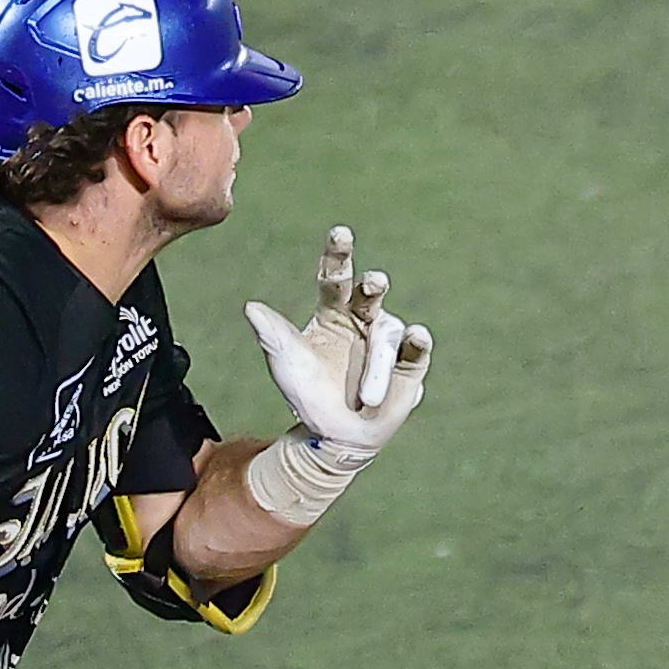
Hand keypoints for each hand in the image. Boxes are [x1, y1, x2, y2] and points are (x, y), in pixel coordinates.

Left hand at [242, 225, 432, 450]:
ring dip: (379, 364)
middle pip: (370, 292)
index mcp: (332, 311)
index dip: (339, 254)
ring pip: (388, 335)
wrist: (331, 436)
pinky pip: (416, 349)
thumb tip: (250, 307)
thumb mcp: (285, 363)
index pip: (335, 277)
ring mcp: (386, 341)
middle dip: (373, 284)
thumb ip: (272, 334)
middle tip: (373, 282)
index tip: (341, 233)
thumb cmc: (306, 394)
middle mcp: (362, 318)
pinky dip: (418, 342)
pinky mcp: (408, 364)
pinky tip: (417, 336)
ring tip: (367, 397)